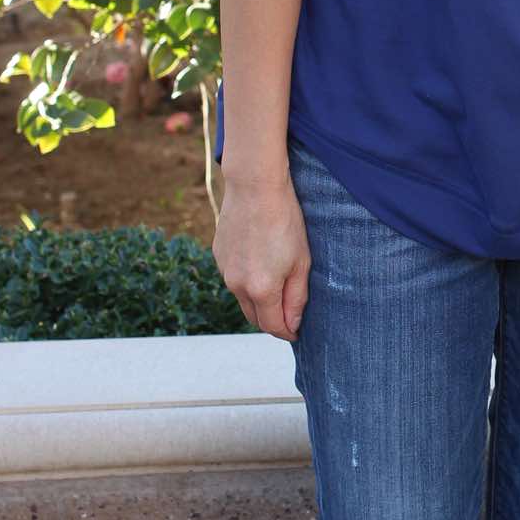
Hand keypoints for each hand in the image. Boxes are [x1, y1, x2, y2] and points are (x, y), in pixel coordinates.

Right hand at [213, 176, 310, 340]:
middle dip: (271, 320)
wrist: (255, 187)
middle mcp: (237, 285)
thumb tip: (292, 324)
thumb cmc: (285, 221)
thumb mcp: (301, 262)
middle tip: (288, 313)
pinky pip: (233, 278)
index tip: (296, 332)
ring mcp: (224, 270)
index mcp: (260, 289)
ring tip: (276, 282)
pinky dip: (246, 280)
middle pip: (254, 317)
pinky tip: (260, 260)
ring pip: (242, 298)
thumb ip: (296, 298)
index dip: (287, 332)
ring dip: (258, 300)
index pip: (272, 326)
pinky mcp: (218, 256)